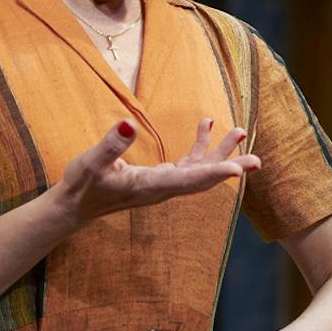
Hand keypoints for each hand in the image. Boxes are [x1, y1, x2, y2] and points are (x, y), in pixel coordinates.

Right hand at [54, 118, 259, 224]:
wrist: (74, 207)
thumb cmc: (81, 187)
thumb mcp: (91, 163)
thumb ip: (111, 145)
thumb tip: (127, 123)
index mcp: (150, 187)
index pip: (188, 180)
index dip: (214, 174)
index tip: (238, 169)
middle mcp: (162, 189)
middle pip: (203, 179)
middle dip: (230, 166)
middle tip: (258, 160)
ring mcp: (163, 185)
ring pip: (199, 170)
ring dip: (220, 152)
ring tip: (240, 131)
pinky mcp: (159, 179)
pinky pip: (187, 163)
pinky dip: (199, 145)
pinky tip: (206, 125)